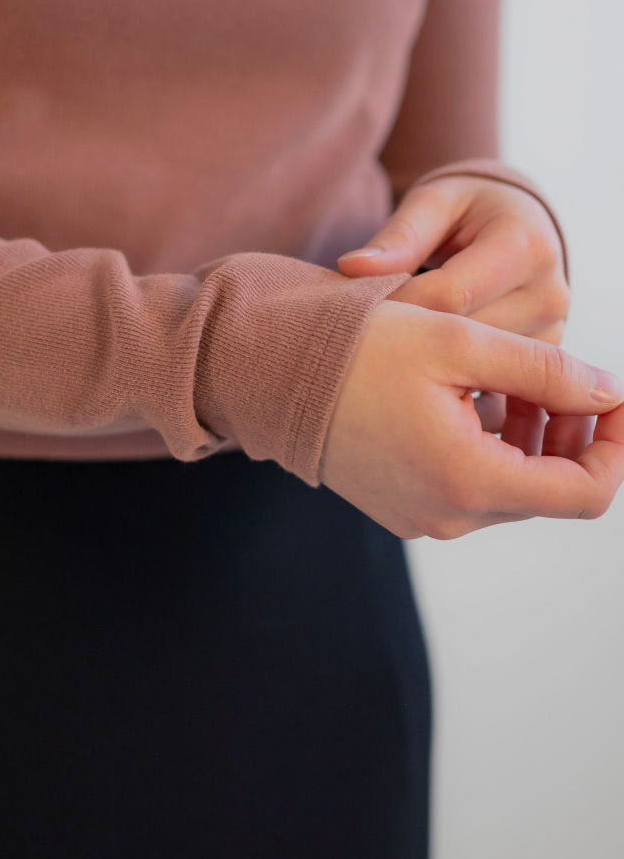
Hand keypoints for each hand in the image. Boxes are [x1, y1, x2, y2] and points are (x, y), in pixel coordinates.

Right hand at [320, 301, 623, 539]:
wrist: (270, 375)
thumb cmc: (358, 349)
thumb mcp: (460, 341)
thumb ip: (547, 371)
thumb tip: (610, 394)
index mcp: (469, 479)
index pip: (587, 493)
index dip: (616, 446)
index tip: (613, 396)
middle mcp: (450, 515)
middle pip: (552, 490)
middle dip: (572, 432)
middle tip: (554, 375)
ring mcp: (425, 518)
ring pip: (514, 487)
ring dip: (532, 437)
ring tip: (508, 379)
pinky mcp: (406, 508)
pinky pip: (473, 487)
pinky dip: (493, 448)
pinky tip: (471, 399)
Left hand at [334, 174, 572, 450]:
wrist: (518, 225)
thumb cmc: (468, 211)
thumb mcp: (434, 203)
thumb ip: (400, 236)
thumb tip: (352, 268)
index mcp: (524, 246)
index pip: (451, 295)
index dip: (400, 307)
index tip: (362, 313)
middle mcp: (549, 293)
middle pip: (466, 338)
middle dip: (413, 340)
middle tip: (366, 343)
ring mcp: (551, 332)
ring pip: (477, 368)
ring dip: (431, 364)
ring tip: (391, 355)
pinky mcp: (540, 360)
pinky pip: (489, 381)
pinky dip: (453, 378)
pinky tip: (421, 370)